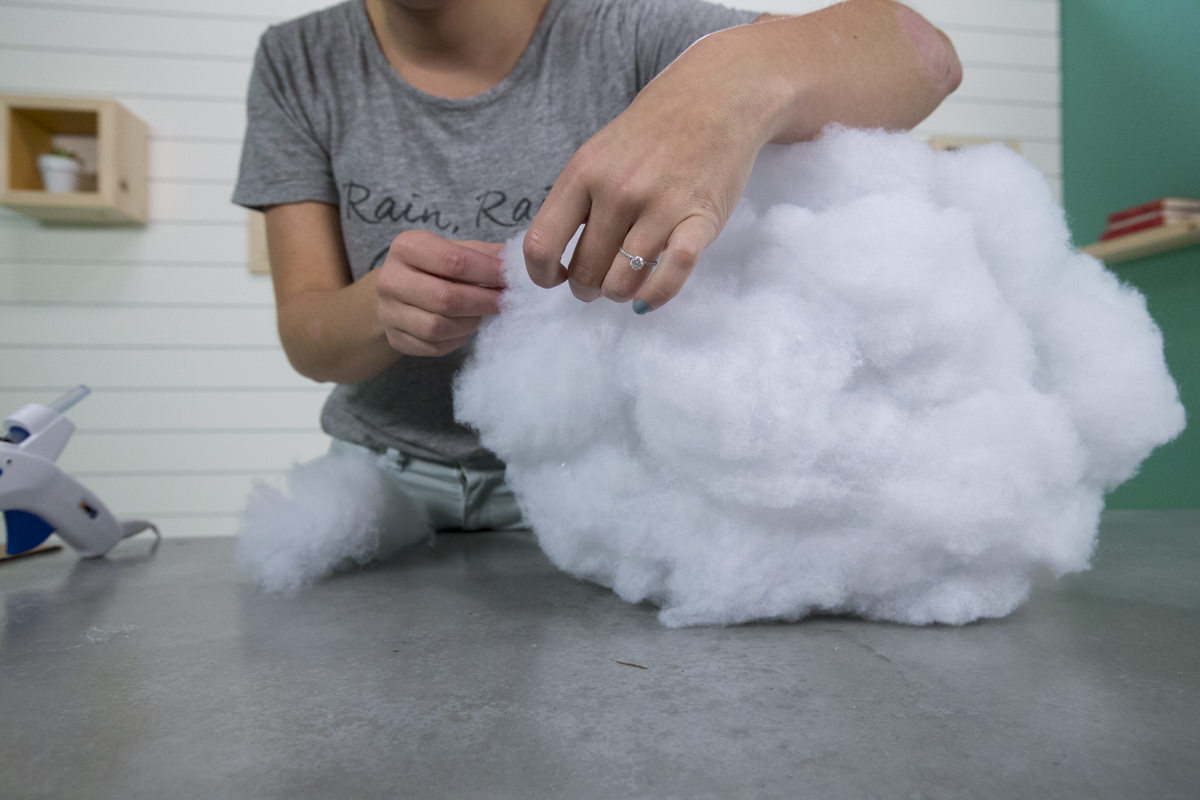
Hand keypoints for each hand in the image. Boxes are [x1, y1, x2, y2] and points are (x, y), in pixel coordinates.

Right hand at [375, 230, 505, 355]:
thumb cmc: (432, 268)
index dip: (488, 272)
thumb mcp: (454, 250)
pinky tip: (465, 328)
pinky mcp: (395, 339)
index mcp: (406, 247)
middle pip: (446, 298)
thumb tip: (519, 261)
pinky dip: (457, 339)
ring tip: (483, 314)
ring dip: (470, 323)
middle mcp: (390, 279)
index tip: (511, 279)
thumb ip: (484, 254)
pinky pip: (434, 346)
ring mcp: (388, 312)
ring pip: (438, 327)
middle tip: (505, 302)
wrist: (396, 293)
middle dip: (483, 302)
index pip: (454, 261)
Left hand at [522, 34, 773, 312]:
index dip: (542, 275)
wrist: (715, 100)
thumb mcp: (598, 155)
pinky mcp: (700, 220)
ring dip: (618, 294)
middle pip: (585, 271)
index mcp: (583, 174)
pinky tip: (647, 299)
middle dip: (586, 289)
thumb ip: (577, 202)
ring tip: (624, 286)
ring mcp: (659, 206)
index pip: (541, 244)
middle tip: (597, 284)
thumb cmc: (651, 133)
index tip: (556, 279)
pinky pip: (671, 276)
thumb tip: (556, 261)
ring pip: (622, 282)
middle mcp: (617, 191)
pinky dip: (655, 297)